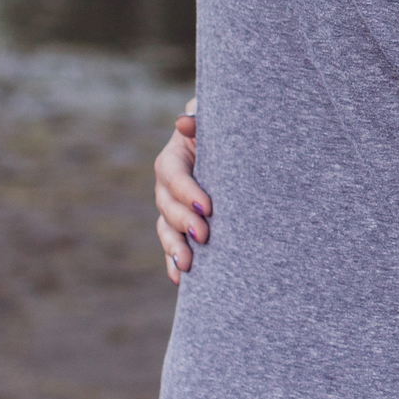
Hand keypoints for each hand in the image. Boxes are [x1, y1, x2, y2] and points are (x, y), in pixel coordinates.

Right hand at [155, 101, 209, 282]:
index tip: (208, 207)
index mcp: (173, 158)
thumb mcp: (215, 120)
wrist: (233, 150)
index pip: (173, 176)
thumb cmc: (225, 130)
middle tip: (203, 235)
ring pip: (166, 229)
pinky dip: (173, 262)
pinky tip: (180, 278)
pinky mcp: (181, 226)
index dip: (187, 192)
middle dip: (183, 222)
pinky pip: (172, 246)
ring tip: (187, 264)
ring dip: (174, 248)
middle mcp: (168, 186)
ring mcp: (172, 208)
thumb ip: (200, 120)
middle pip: (167, 206)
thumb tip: (184, 122)